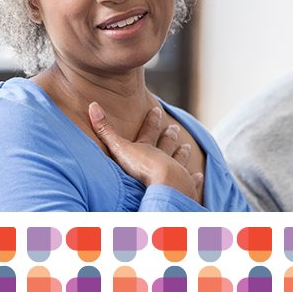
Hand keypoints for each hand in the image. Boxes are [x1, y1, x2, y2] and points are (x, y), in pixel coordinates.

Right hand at [88, 102, 203, 204]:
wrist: (165, 186)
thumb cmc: (141, 168)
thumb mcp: (119, 148)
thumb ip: (106, 130)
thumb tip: (93, 105)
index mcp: (147, 149)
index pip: (149, 131)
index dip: (152, 120)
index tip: (157, 109)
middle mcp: (163, 157)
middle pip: (167, 144)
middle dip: (169, 135)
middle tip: (175, 128)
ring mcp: (175, 171)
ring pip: (180, 159)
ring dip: (182, 153)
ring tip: (188, 146)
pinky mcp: (184, 186)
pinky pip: (190, 181)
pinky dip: (195, 179)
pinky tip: (200, 176)